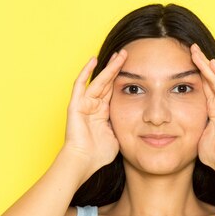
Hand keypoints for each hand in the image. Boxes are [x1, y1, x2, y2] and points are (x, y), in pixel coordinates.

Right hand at [62, 49, 127, 176]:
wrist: (84, 161)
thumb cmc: (98, 154)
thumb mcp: (118, 137)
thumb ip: (124, 127)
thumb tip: (138, 122)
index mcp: (103, 113)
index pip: (114, 90)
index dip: (122, 78)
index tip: (132, 67)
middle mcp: (93, 106)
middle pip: (107, 82)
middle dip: (117, 68)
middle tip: (126, 54)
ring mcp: (84, 104)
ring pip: (98, 81)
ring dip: (108, 67)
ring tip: (118, 54)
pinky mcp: (75, 105)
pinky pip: (80, 84)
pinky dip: (86, 72)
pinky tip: (93, 60)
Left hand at [190, 43, 214, 173]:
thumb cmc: (214, 155)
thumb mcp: (197, 136)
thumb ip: (191, 128)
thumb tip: (175, 127)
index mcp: (214, 112)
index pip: (204, 88)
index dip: (195, 75)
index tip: (185, 62)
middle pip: (210, 79)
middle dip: (200, 64)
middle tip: (191, 49)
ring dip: (207, 65)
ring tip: (197, 51)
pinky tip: (211, 64)